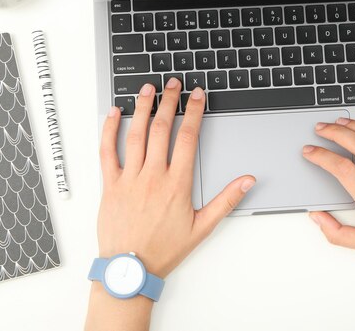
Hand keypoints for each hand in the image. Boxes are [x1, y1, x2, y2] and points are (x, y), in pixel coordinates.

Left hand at [98, 79, 255, 277]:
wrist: (130, 269)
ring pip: (136, 135)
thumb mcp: (203, 227)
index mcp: (176, 184)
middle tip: (174, 84)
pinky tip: (113, 114)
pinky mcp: (109, 185)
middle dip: (170, 102)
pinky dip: (109, 130)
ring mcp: (129, 178)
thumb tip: (247, 181)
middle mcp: (153, 176)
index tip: (197, 96)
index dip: (194, 112)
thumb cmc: (165, 249)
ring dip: (142, 108)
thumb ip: (226, 200)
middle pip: (161, 129)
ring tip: (148, 89)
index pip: (187, 138)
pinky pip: (107, 152)